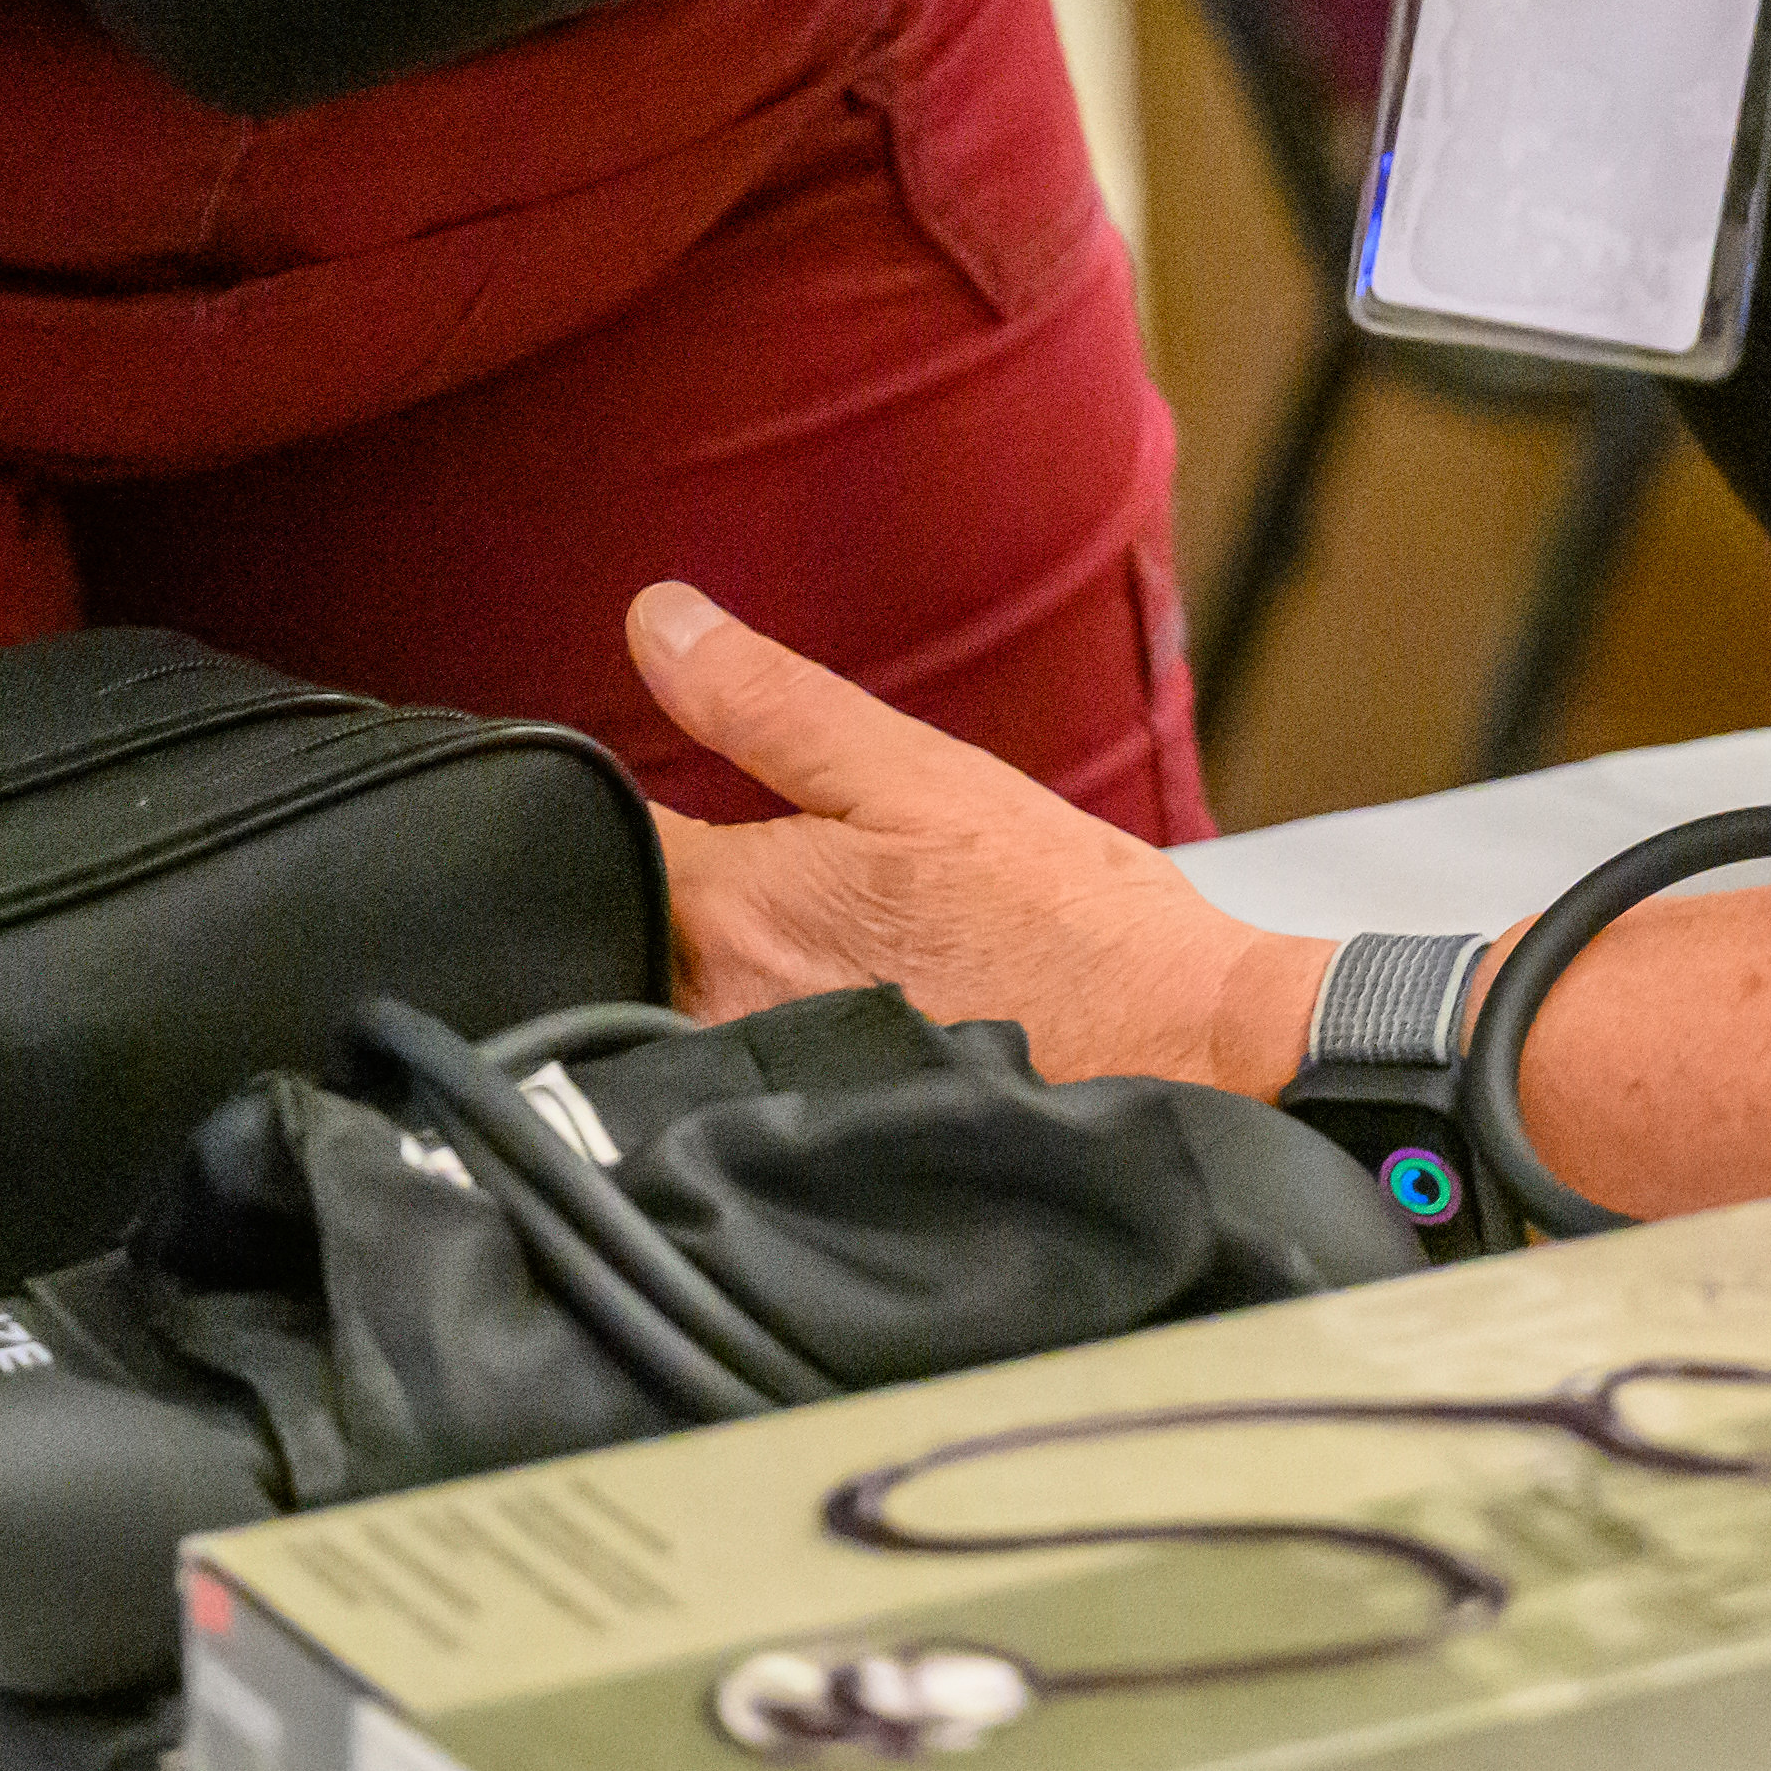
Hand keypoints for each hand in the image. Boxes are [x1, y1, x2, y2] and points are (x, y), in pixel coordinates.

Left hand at [629, 579, 1316, 1095]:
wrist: (1170, 1060)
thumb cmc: (1069, 921)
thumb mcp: (927, 777)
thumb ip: (773, 704)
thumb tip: (658, 623)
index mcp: (732, 903)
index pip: (600, 837)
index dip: (623, 803)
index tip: (680, 796)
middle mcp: (708, 1008)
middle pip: (623, 931)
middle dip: (677, 894)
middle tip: (801, 885)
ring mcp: (741, 1089)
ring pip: (662, 1004)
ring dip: (713, 969)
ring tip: (835, 956)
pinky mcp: (782, 1146)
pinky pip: (718, 1075)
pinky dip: (751, 1037)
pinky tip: (838, 1024)